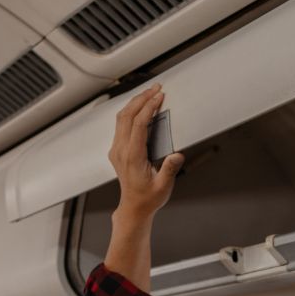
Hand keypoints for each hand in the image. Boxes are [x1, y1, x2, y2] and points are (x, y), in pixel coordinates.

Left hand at [109, 84, 182, 222]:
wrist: (134, 208)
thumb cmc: (148, 198)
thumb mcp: (163, 186)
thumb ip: (169, 169)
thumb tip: (177, 154)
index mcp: (132, 157)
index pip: (138, 124)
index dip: (149, 108)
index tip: (159, 97)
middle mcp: (121, 150)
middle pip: (127, 115)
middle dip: (142, 98)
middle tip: (156, 88)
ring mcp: (117, 149)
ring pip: (122, 118)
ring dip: (135, 103)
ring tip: (149, 93)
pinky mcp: (118, 149)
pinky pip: (121, 124)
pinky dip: (131, 111)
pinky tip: (141, 107)